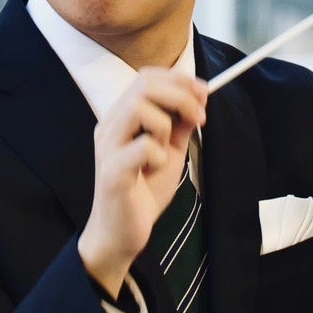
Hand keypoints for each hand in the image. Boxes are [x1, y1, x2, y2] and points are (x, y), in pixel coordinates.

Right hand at [78, 68, 207, 298]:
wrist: (123, 234)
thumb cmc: (144, 192)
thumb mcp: (170, 152)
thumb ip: (180, 125)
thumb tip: (199, 98)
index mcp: (121, 118)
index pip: (146, 78)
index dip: (178, 79)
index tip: (204, 92)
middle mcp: (110, 126)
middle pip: (143, 85)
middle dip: (180, 95)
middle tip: (200, 117)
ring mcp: (107, 147)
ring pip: (138, 108)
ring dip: (165, 125)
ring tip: (167, 150)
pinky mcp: (112, 171)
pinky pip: (143, 147)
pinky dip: (159, 156)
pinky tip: (155, 171)